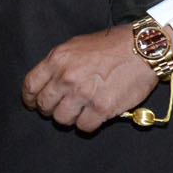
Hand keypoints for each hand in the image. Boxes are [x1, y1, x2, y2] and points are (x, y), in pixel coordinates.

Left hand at [20, 23, 169, 132]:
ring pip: (62, 119)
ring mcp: (84, 93)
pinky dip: (86, 124)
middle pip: (45, 105)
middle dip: (49, 109)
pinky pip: (84, 126)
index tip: (33, 104)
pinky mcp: (102, 108)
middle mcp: (67, 77)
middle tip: (59, 108)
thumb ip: (58, 64)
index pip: (31, 85)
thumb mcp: (75, 46)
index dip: (30, 98)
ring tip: (79, 111)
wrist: (141, 49)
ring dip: (69, 117)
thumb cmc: (109, 46)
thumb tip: (47, 82)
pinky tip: (93, 115)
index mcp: (58, 59)